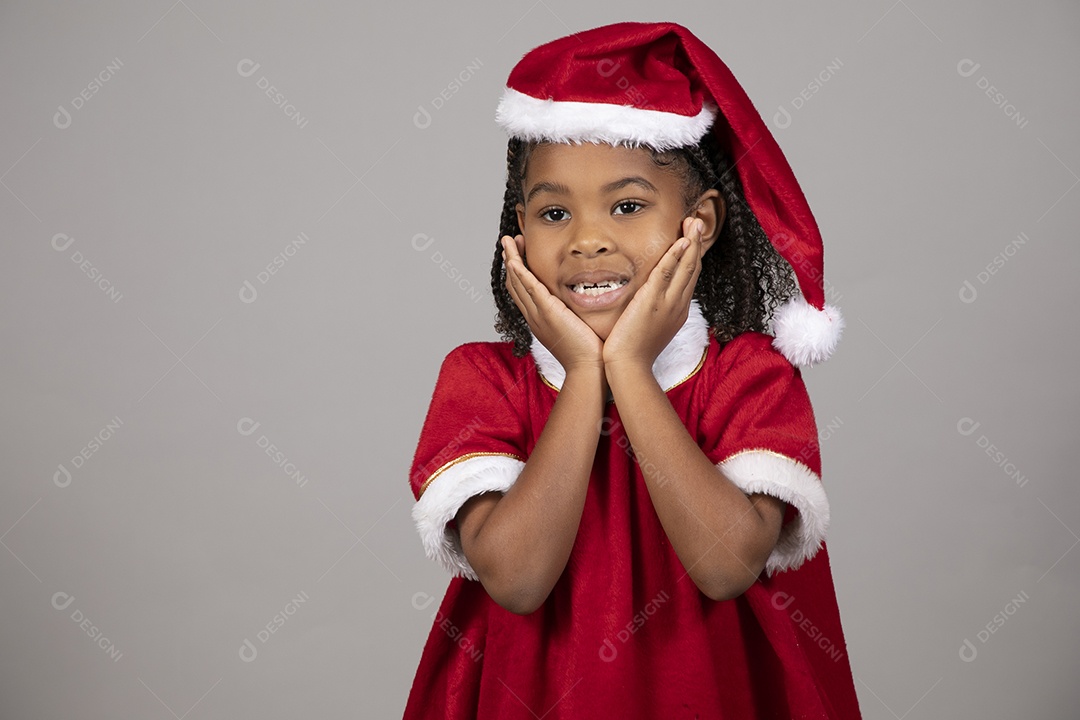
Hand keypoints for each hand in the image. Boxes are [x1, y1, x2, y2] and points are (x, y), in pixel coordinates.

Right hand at [502, 235, 603, 372]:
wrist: (589, 368)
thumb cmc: (589, 351)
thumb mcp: (577, 327)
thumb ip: (575, 312)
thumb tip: (585, 300)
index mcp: (540, 319)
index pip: (523, 291)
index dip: (518, 271)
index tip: (519, 254)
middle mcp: (534, 316)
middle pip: (515, 284)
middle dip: (512, 260)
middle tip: (510, 241)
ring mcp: (539, 314)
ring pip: (518, 283)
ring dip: (512, 260)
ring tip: (509, 241)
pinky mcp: (548, 313)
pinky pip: (529, 289)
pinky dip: (520, 274)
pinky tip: (514, 261)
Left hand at [603, 217, 704, 373]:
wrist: (629, 367)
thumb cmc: (634, 352)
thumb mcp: (650, 329)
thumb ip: (653, 312)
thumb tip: (649, 303)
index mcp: (677, 311)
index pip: (688, 278)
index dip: (691, 257)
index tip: (691, 239)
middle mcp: (677, 305)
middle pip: (692, 269)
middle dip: (695, 244)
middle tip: (696, 222)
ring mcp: (668, 303)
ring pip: (685, 267)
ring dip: (690, 242)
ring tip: (693, 222)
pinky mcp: (653, 301)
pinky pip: (667, 274)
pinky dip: (676, 256)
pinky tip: (681, 241)